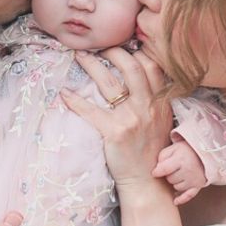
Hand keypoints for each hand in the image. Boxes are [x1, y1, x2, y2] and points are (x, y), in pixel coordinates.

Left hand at [61, 48, 173, 198]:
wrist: (147, 181)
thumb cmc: (150, 151)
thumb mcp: (160, 121)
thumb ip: (153, 99)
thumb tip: (137, 78)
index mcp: (160, 102)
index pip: (152, 65)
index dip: (136, 51)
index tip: (121, 44)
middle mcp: (148, 107)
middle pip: (131, 66)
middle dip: (113, 51)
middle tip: (98, 46)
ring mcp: (132, 119)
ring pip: (109, 83)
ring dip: (92, 65)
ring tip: (79, 56)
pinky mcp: (115, 133)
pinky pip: (91, 111)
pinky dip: (75, 100)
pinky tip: (65, 93)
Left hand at [155, 141, 205, 204]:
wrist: (205, 153)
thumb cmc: (187, 150)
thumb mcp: (173, 148)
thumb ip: (162, 156)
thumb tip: (156, 171)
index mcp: (181, 159)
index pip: (164, 169)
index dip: (157, 172)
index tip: (154, 173)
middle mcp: (188, 170)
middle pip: (170, 179)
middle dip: (169, 175)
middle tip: (174, 168)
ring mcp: (194, 179)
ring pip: (177, 187)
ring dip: (176, 182)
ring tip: (180, 173)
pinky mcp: (199, 186)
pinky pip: (188, 196)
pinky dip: (181, 199)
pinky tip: (175, 201)